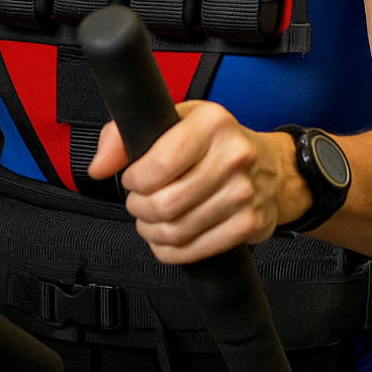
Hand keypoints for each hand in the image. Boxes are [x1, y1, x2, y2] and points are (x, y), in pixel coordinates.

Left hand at [88, 101, 310, 263]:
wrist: (273, 166)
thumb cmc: (217, 142)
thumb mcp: (174, 120)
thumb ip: (125, 135)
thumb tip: (98, 165)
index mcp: (212, 122)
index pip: (159, 164)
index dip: (134, 179)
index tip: (131, 179)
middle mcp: (233, 156)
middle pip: (165, 203)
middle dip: (139, 208)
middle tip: (138, 202)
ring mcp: (244, 193)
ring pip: (177, 230)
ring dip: (151, 231)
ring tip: (149, 220)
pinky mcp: (249, 225)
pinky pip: (195, 250)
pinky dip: (170, 251)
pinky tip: (166, 238)